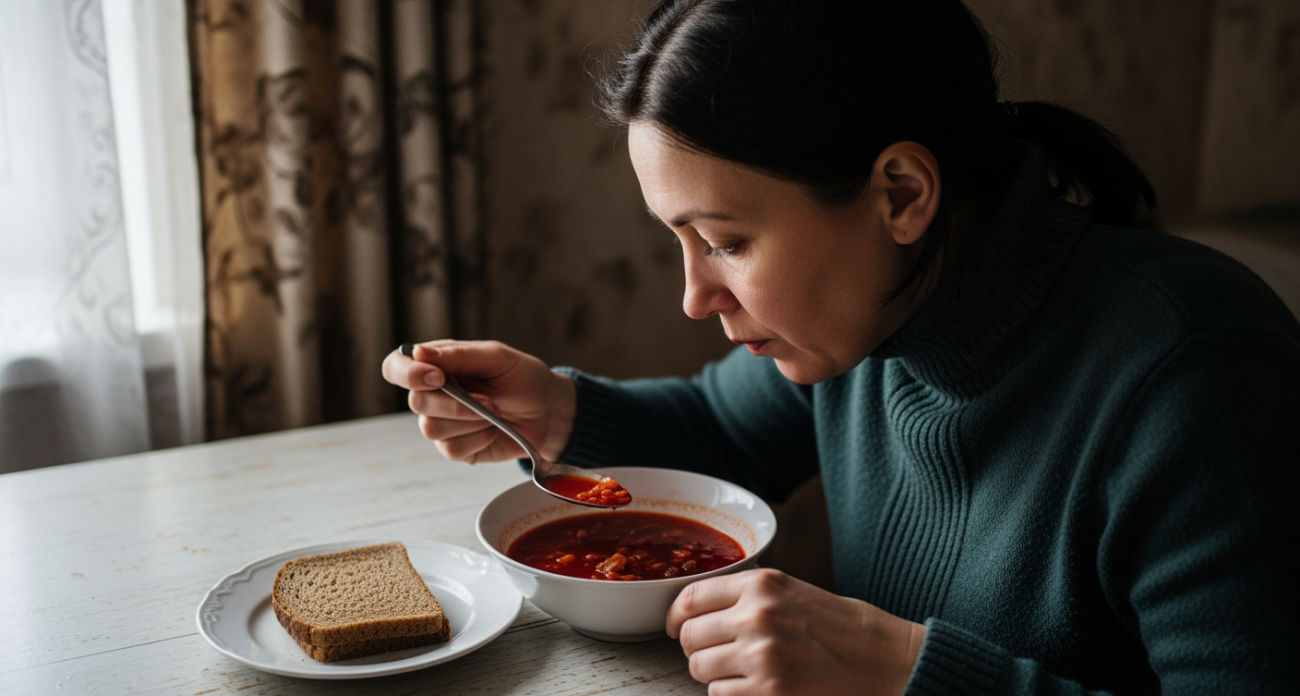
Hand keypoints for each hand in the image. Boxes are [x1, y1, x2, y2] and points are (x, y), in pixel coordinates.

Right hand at [381, 340, 576, 463]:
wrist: (548, 411)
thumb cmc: (523, 378)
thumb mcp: (496, 357)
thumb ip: (458, 355)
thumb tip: (418, 352)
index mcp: (436, 365)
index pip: (396, 367)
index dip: (407, 373)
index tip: (437, 377)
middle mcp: (433, 394)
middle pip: (416, 403)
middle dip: (455, 404)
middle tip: (487, 400)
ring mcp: (442, 423)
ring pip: (431, 429)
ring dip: (469, 422)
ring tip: (494, 412)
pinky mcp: (456, 448)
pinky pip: (451, 449)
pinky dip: (478, 439)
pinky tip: (493, 430)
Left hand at [666, 568, 925, 695]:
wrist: (883, 658)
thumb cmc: (839, 626)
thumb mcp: (791, 590)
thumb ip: (745, 596)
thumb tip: (694, 610)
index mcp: (761, 585)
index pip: (690, 598)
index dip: (676, 618)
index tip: (676, 628)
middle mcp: (756, 616)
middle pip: (690, 637)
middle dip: (698, 649)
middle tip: (718, 654)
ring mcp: (761, 656)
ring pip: (699, 669)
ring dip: (714, 675)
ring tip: (744, 672)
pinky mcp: (768, 692)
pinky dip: (731, 695)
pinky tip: (756, 688)